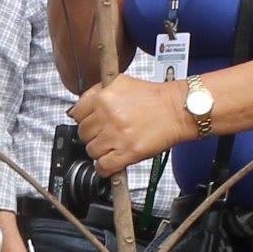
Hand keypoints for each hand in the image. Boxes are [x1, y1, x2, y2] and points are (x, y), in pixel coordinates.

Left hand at [71, 74, 189, 175]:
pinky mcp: (128, 152)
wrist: (177, 109)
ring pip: (92, 151)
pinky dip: (104, 168)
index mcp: (104, 97)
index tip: (91, 123)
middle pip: (83, 134)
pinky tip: (111, 162)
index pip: (76, 114)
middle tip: (105, 134)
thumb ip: (96, 93)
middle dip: (93, 135)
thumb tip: (75, 110)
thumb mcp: (121, 83)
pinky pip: (103, 167)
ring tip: (112, 146)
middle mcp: (108, 116)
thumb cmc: (154, 98)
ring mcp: (117, 135)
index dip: (84, 119)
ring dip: (100, 151)